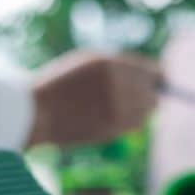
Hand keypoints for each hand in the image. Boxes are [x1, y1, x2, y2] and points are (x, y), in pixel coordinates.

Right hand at [28, 51, 160, 145]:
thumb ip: (121, 67)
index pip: (154, 73)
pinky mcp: (112, 131)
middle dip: (149, 95)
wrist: (36, 113)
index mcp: (111, 65)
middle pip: (154, 96)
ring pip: (146, 114)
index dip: (157, 78)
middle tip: (138, 96)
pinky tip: (110, 118)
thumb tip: (153, 77)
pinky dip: (129, 123)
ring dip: (139, 110)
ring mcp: (117, 111)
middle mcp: (118, 87)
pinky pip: (133, 126)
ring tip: (116, 106)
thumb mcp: (89, 63)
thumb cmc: (60, 84)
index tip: (159, 81)